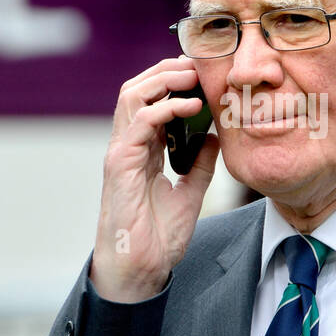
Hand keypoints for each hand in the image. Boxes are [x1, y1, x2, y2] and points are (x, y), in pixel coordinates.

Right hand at [89, 57, 220, 301]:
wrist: (140, 270)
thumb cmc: (158, 238)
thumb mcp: (190, 194)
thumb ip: (201, 164)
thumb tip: (215, 137)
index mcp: (143, 150)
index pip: (152, 101)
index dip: (174, 81)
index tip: (203, 74)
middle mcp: (128, 145)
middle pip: (138, 88)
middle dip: (167, 70)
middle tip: (199, 65)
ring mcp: (121, 152)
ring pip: (132, 95)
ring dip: (163, 79)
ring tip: (193, 77)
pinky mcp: (119, 164)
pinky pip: (138, 122)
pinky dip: (165, 108)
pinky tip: (191, 107)